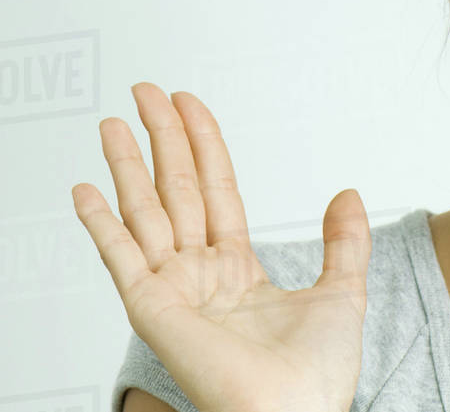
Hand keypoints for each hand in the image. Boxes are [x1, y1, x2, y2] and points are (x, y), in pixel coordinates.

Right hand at [72, 82, 371, 411]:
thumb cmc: (318, 375)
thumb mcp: (343, 292)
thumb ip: (345, 243)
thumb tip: (348, 194)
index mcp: (238, 269)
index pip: (216, 190)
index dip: (203, 146)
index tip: (189, 104)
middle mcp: (200, 274)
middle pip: (177, 189)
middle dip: (162, 138)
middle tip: (145, 90)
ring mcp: (173, 290)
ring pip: (146, 211)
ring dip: (127, 165)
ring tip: (112, 122)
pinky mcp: (153, 310)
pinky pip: (121, 257)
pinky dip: (100, 223)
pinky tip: (84, 188)